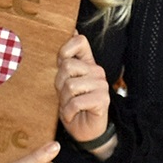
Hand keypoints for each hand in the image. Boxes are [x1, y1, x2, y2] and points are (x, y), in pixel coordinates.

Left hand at [54, 34, 111, 151]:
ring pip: (70, 85)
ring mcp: (101, 85)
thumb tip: (73, 30)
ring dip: (64, 101)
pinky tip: (73, 115)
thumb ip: (67, 61)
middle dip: (59, 84)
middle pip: (67, 66)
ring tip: (69, 106)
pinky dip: (68, 112)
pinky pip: (76, 102)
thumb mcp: (65, 83)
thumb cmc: (73, 107)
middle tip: (65, 96)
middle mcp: (96, 71)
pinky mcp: (102, 99)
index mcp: (88, 64)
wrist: (86, 132)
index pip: (79, 42)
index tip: (61, 66)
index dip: (65, 51)